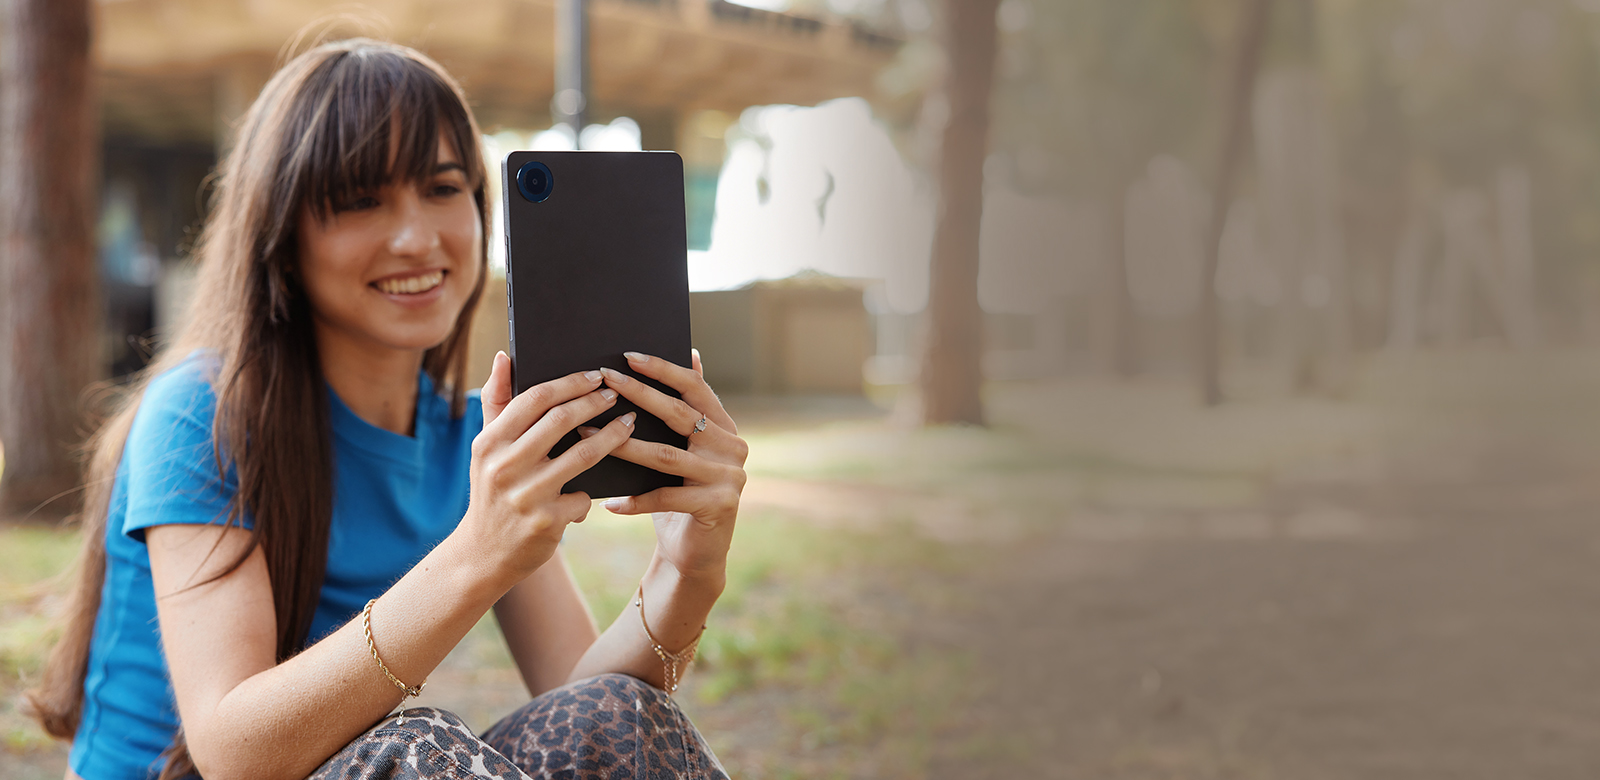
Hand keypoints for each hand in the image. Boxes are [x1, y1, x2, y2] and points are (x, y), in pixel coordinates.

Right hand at [462, 352, 636, 584]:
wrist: (484, 555)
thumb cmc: (493, 491)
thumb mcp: (485, 450)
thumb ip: (496, 403)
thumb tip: (504, 357)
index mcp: (489, 442)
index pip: (535, 398)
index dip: (570, 382)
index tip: (596, 374)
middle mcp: (504, 466)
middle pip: (561, 420)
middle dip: (596, 402)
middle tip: (617, 395)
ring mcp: (526, 495)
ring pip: (583, 455)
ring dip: (612, 436)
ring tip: (629, 424)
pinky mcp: (546, 522)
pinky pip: (584, 496)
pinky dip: (593, 491)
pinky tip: (606, 484)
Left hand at [580, 350, 747, 581]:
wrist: (695, 554)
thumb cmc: (680, 497)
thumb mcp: (682, 451)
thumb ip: (685, 411)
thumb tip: (688, 355)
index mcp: (724, 426)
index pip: (694, 387)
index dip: (663, 369)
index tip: (628, 356)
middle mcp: (733, 446)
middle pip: (679, 414)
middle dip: (638, 395)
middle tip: (605, 382)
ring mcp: (729, 476)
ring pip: (666, 456)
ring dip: (623, 446)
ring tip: (587, 436)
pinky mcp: (719, 505)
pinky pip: (667, 497)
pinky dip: (635, 499)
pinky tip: (609, 502)